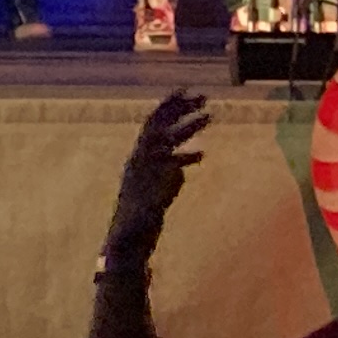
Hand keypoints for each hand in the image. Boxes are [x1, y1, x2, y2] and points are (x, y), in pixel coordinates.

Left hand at [108, 89, 208, 258]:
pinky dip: (187, 155)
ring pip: (170, 141)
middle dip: (181, 110)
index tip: (187, 91)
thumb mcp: (147, 209)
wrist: (127, 246)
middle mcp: (143, 159)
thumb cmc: (133, 230)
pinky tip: (202, 154)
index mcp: (138, 159)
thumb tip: (178, 167)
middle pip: (162, 126)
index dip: (169, 107)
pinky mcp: (156, 183)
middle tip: (204, 97)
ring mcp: (149, 171)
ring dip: (188, 128)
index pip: (154, 125)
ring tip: (209, 117)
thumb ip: (162, 189)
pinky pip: (173, 162)